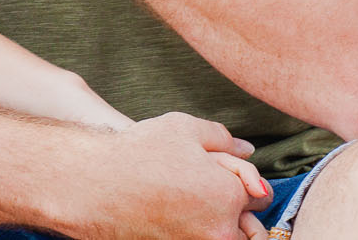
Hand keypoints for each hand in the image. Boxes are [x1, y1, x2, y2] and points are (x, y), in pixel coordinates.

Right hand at [52, 113, 271, 239]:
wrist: (95, 186)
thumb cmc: (138, 154)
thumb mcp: (183, 128)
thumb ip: (223, 138)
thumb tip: (247, 150)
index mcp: (229, 195)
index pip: (262, 193)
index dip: (242, 177)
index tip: (219, 169)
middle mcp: (221, 230)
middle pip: (253, 226)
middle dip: (241, 210)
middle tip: (211, 191)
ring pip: (231, 239)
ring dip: (223, 225)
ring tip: (194, 204)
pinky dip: (200, 231)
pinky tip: (178, 212)